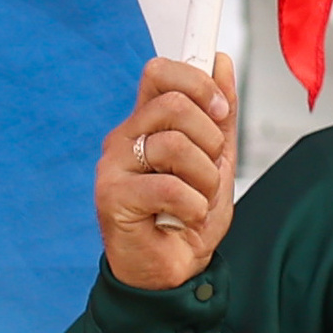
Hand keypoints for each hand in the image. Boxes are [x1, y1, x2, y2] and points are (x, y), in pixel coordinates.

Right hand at [95, 54, 236, 291]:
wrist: (174, 271)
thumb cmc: (188, 215)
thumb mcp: (217, 159)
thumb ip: (219, 114)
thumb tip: (219, 61)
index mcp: (148, 122)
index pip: (159, 72)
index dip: (196, 81)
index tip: (219, 109)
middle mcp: (126, 137)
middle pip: (174, 104)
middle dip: (211, 140)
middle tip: (209, 170)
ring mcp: (115, 165)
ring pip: (176, 145)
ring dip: (205, 179)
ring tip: (196, 199)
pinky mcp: (112, 197)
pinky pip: (170, 186)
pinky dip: (193, 206)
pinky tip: (184, 217)